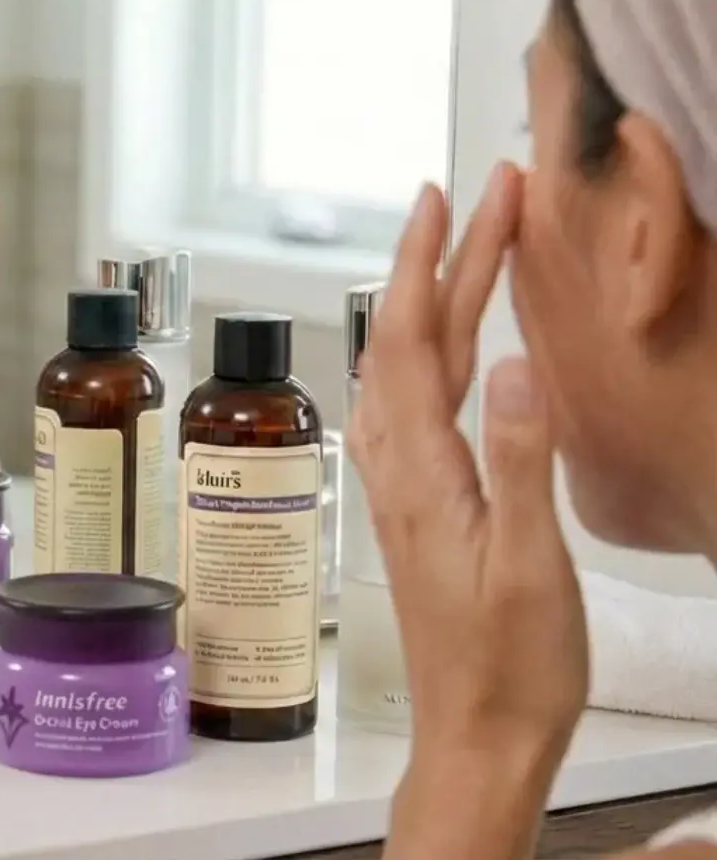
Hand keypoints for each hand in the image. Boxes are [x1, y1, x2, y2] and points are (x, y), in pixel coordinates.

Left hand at [350, 168, 587, 859]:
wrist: (477, 735)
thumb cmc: (510, 664)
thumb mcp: (531, 564)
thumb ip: (519, 462)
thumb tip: (508, 364)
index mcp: (421, 469)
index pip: (415, 336)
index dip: (436, 258)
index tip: (458, 195)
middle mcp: (395, 466)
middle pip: (408, 337)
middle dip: (442, 257)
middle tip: (482, 191)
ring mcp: (399, 483)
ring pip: (406, 365)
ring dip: (432, 297)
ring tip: (466, 243)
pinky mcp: (414, 504)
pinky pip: (410, 402)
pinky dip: (427, 349)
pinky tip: (438, 347)